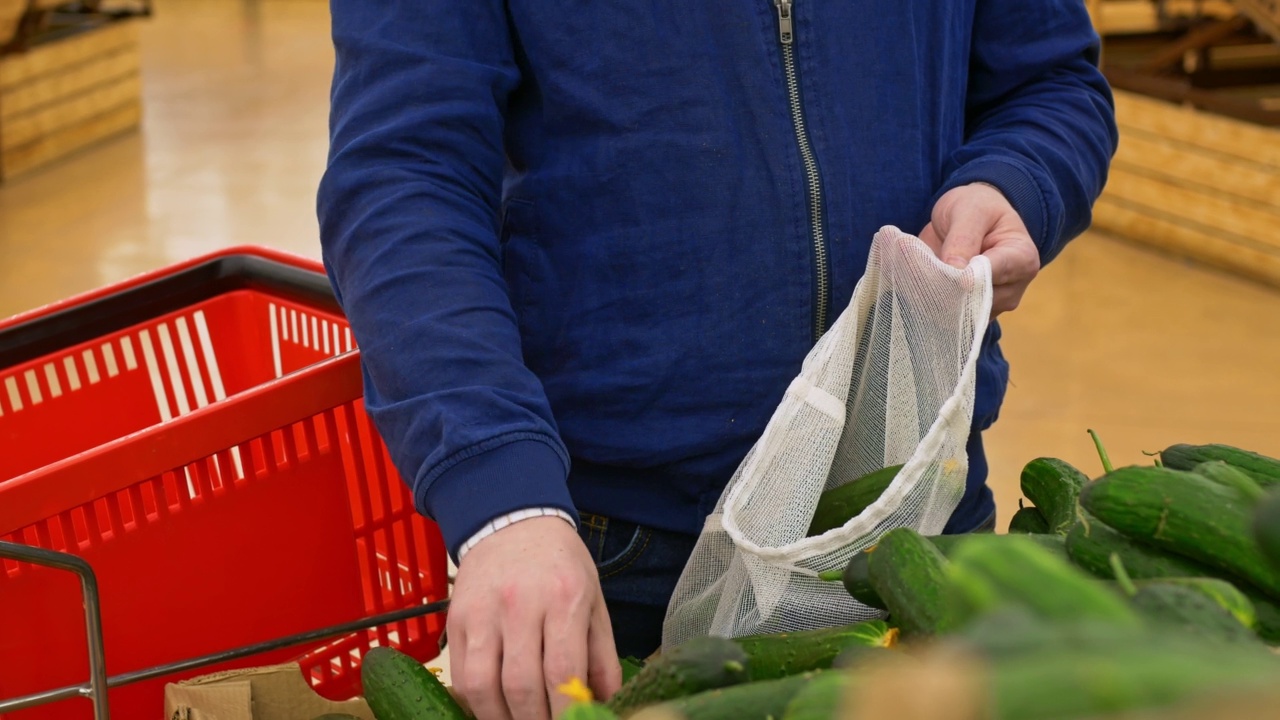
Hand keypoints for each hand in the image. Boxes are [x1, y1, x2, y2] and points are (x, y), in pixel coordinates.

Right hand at [448, 516, 621, 719]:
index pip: (562, 672)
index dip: (566, 713)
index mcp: (564, 598)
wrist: (511, 521)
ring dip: (501, 719)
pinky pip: (461, 675)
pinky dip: (477, 703)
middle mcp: (519, 605)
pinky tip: (495, 708)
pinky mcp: (456, 620)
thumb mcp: (594, 600)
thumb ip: (602, 656)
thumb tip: (605, 703)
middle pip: (521, 686)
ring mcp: (482, 613)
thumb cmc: (560, 565)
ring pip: (483, 686)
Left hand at [918, 183, 1041, 316]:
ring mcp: (993, 304)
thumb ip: (963, 240)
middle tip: (923, 268)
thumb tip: (957, 273)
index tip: (942, 267)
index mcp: (1022, 258)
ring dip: (936, 297)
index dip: (964, 275)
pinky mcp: (971, 314)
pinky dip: (932, 303)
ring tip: (923, 272)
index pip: (992, 276)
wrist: (969, 216)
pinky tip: (923, 285)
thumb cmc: (976, 207)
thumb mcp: (969, 212)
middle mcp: (1013, 287)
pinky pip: (949, 318)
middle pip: (977, 301)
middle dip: (947, 287)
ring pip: (960, 315)